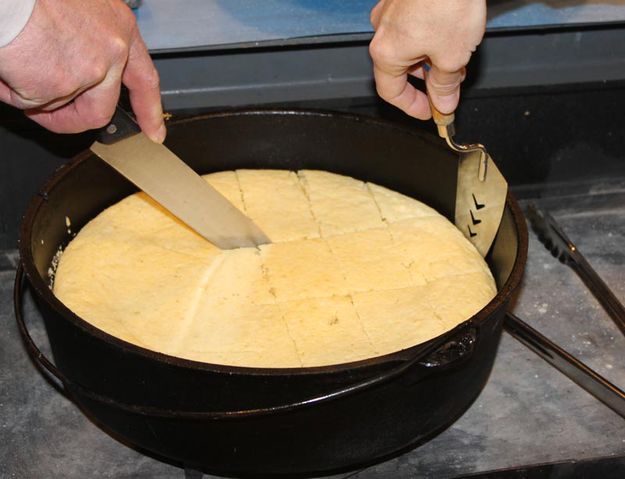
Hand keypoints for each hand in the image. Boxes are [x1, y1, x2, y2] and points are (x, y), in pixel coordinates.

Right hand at [0, 0, 164, 141]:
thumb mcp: (77, 13)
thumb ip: (89, 46)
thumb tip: (79, 79)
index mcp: (118, 25)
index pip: (144, 78)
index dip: (149, 110)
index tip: (154, 132)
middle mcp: (113, 48)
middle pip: (102, 108)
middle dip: (72, 119)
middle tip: (52, 118)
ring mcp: (90, 69)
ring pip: (64, 105)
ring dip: (35, 99)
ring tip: (13, 70)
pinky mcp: (61, 83)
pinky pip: (34, 102)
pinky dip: (13, 92)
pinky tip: (5, 69)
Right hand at [369, 0, 485, 118]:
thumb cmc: (448, 2)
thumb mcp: (453, 56)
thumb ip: (445, 85)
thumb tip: (443, 103)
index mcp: (386, 53)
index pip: (391, 93)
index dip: (412, 107)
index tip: (431, 112)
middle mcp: (382, 31)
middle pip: (400, 69)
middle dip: (426, 81)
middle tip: (450, 87)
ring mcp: (391, 10)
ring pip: (408, 46)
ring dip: (430, 58)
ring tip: (457, 56)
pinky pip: (413, 26)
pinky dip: (430, 37)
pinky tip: (452, 33)